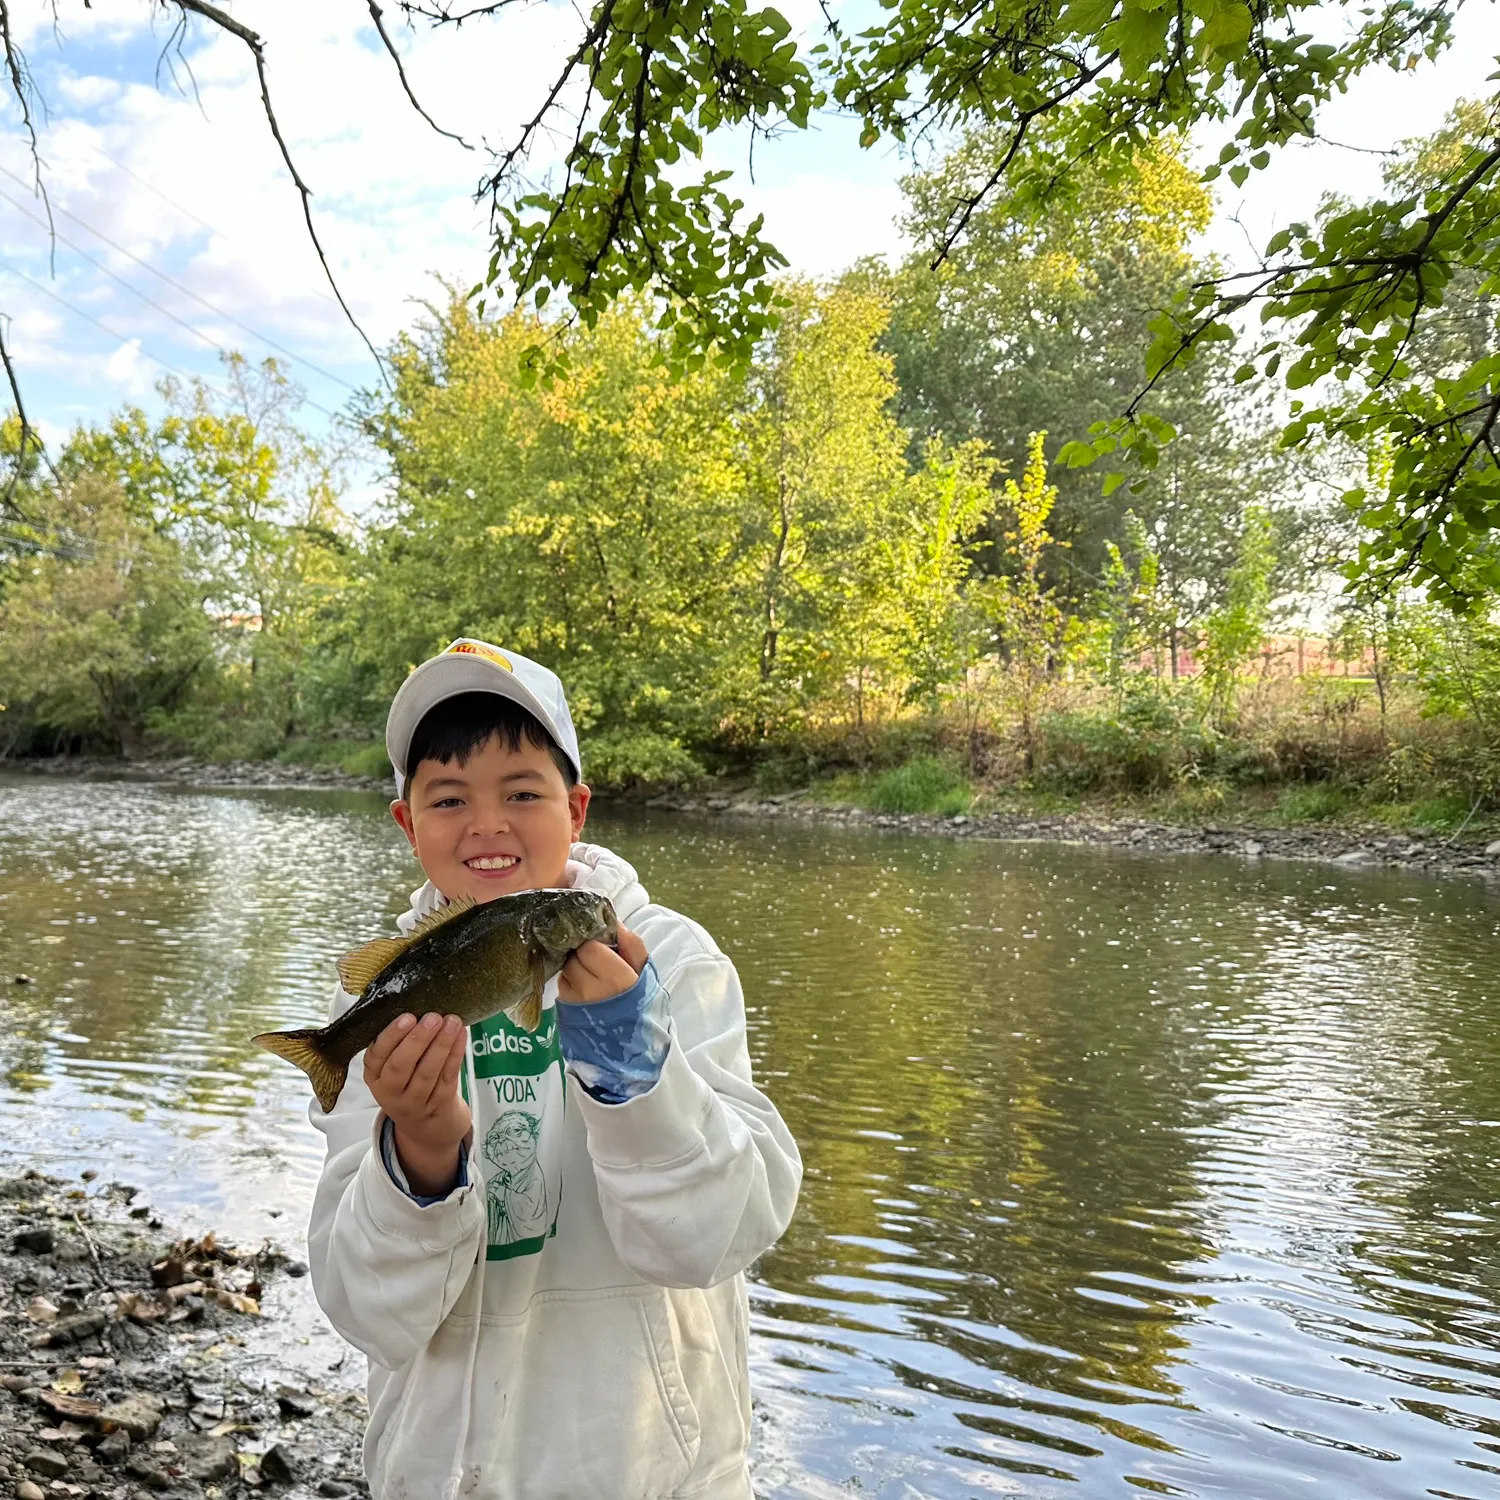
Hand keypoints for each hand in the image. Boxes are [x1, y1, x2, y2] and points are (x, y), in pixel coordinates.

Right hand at [364, 1012, 471, 1197]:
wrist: (425, 1125)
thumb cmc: (407, 1081)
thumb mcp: (390, 1067)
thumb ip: (396, 1042)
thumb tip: (415, 1000)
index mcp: (374, 1076)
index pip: (376, 1057)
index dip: (392, 1037)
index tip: (407, 1017)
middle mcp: (390, 1092)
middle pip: (401, 1067)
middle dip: (417, 1040)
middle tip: (432, 1017)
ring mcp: (415, 1101)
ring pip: (427, 1073)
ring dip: (441, 1045)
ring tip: (452, 1021)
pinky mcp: (439, 1104)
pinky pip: (448, 1076)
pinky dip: (456, 1053)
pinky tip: (461, 1034)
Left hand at [558, 925, 647, 1003]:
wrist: (630, 1042)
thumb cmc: (640, 1003)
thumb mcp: (644, 972)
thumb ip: (632, 945)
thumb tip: (615, 922)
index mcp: (616, 977)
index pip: (589, 947)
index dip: (593, 943)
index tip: (601, 945)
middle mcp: (591, 989)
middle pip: (574, 957)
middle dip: (582, 954)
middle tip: (595, 960)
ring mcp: (575, 1002)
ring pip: (566, 970)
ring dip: (574, 967)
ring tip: (589, 974)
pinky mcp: (565, 1011)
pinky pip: (562, 986)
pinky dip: (570, 982)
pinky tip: (582, 987)